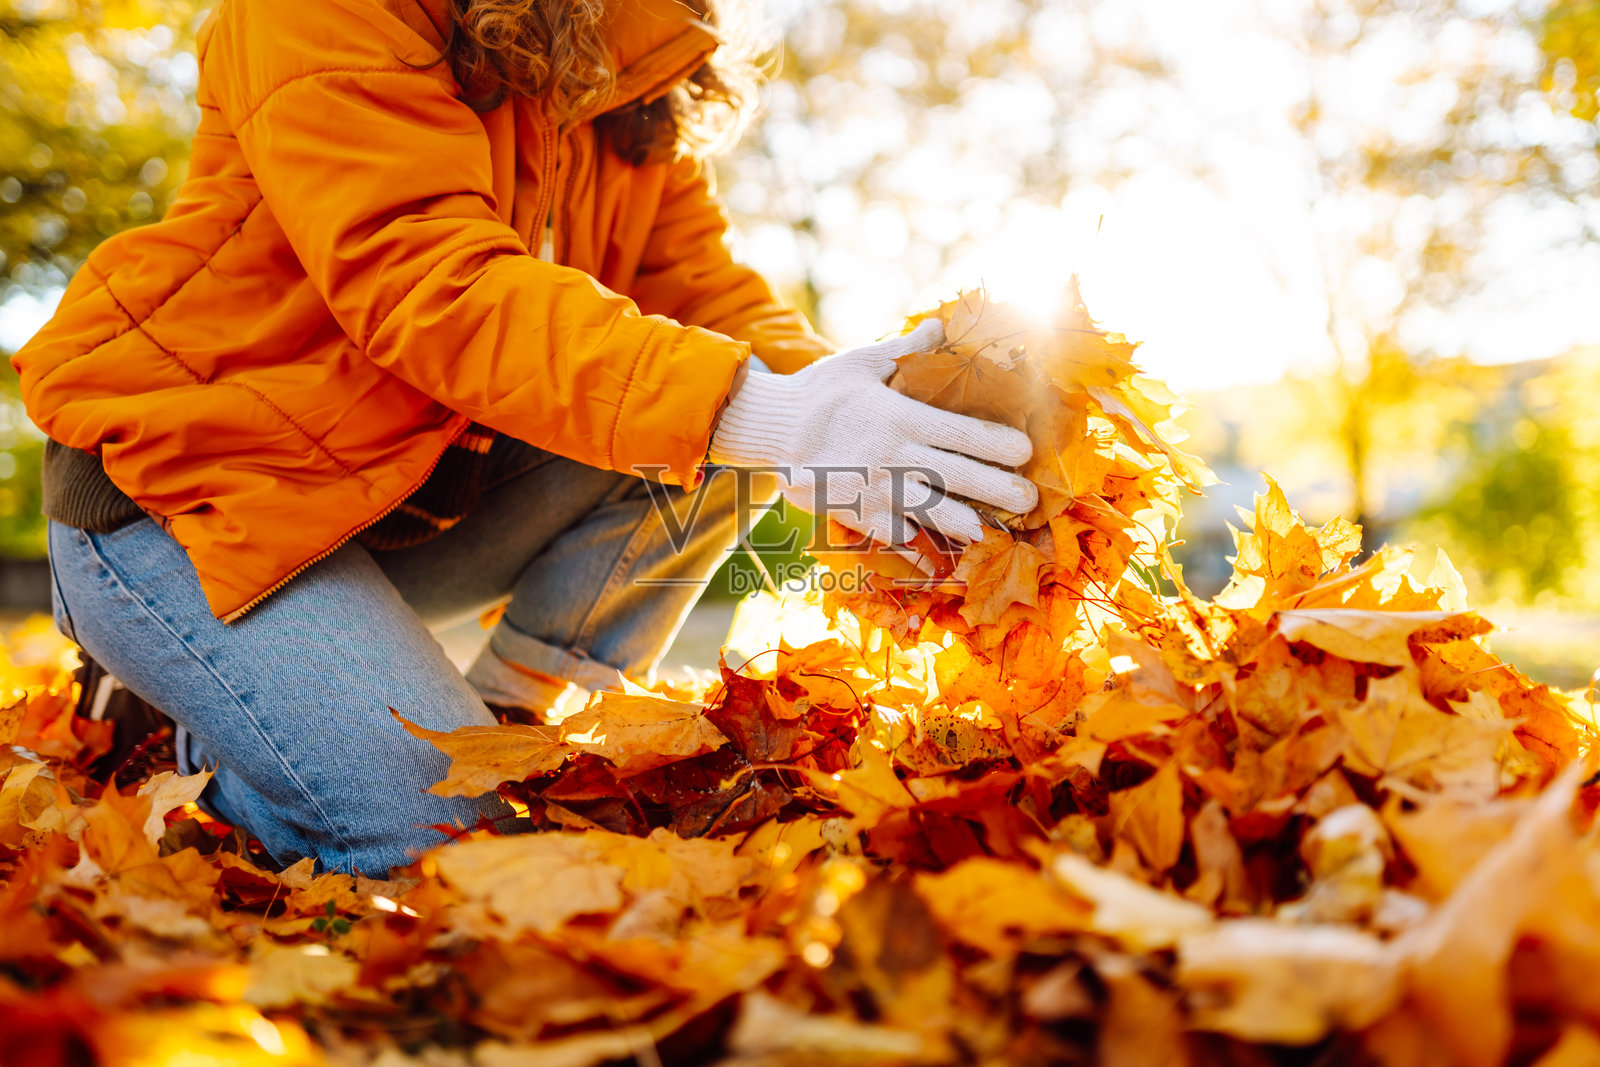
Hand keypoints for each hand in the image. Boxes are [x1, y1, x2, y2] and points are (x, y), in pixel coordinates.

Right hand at [709, 319, 1037, 544]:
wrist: (770, 426)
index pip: (962, 432)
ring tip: (988, 533)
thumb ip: (906, 349)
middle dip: (998, 490)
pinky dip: (914, 543)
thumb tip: (941, 325)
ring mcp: (874, 488)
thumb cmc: (820, 390)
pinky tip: (935, 553)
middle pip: (958, 477)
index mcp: (901, 417)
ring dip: (963, 524)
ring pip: (929, 511)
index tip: (1025, 451)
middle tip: (1028, 502)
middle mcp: (894, 455)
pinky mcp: (854, 511)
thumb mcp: (862, 360)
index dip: (998, 443)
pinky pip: (891, 533)